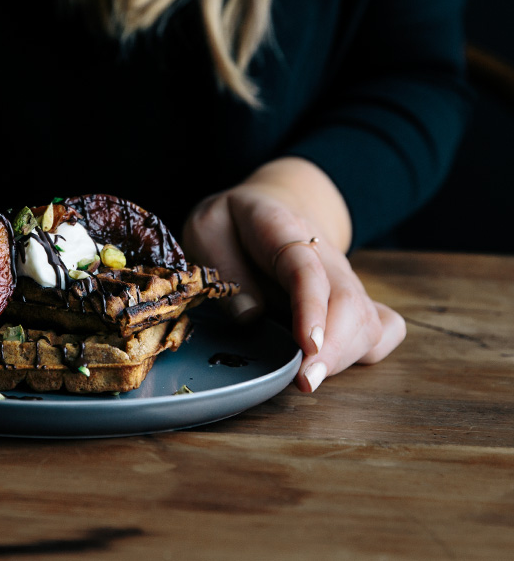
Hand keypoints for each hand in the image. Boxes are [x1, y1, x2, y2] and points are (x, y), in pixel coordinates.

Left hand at [181, 158, 405, 391]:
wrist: (265, 207)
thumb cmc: (232, 225)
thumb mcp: (208, 229)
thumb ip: (224, 267)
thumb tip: (249, 316)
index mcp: (282, 229)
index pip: (306, 268)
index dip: (311, 308)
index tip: (308, 345)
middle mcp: (323, 255)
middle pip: (349, 300)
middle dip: (333, 348)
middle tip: (305, 382)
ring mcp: (342, 278)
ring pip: (367, 320)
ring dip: (344, 357)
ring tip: (308, 380)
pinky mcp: (352, 300)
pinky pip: (383, 327)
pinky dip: (368, 351)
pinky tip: (336, 364)